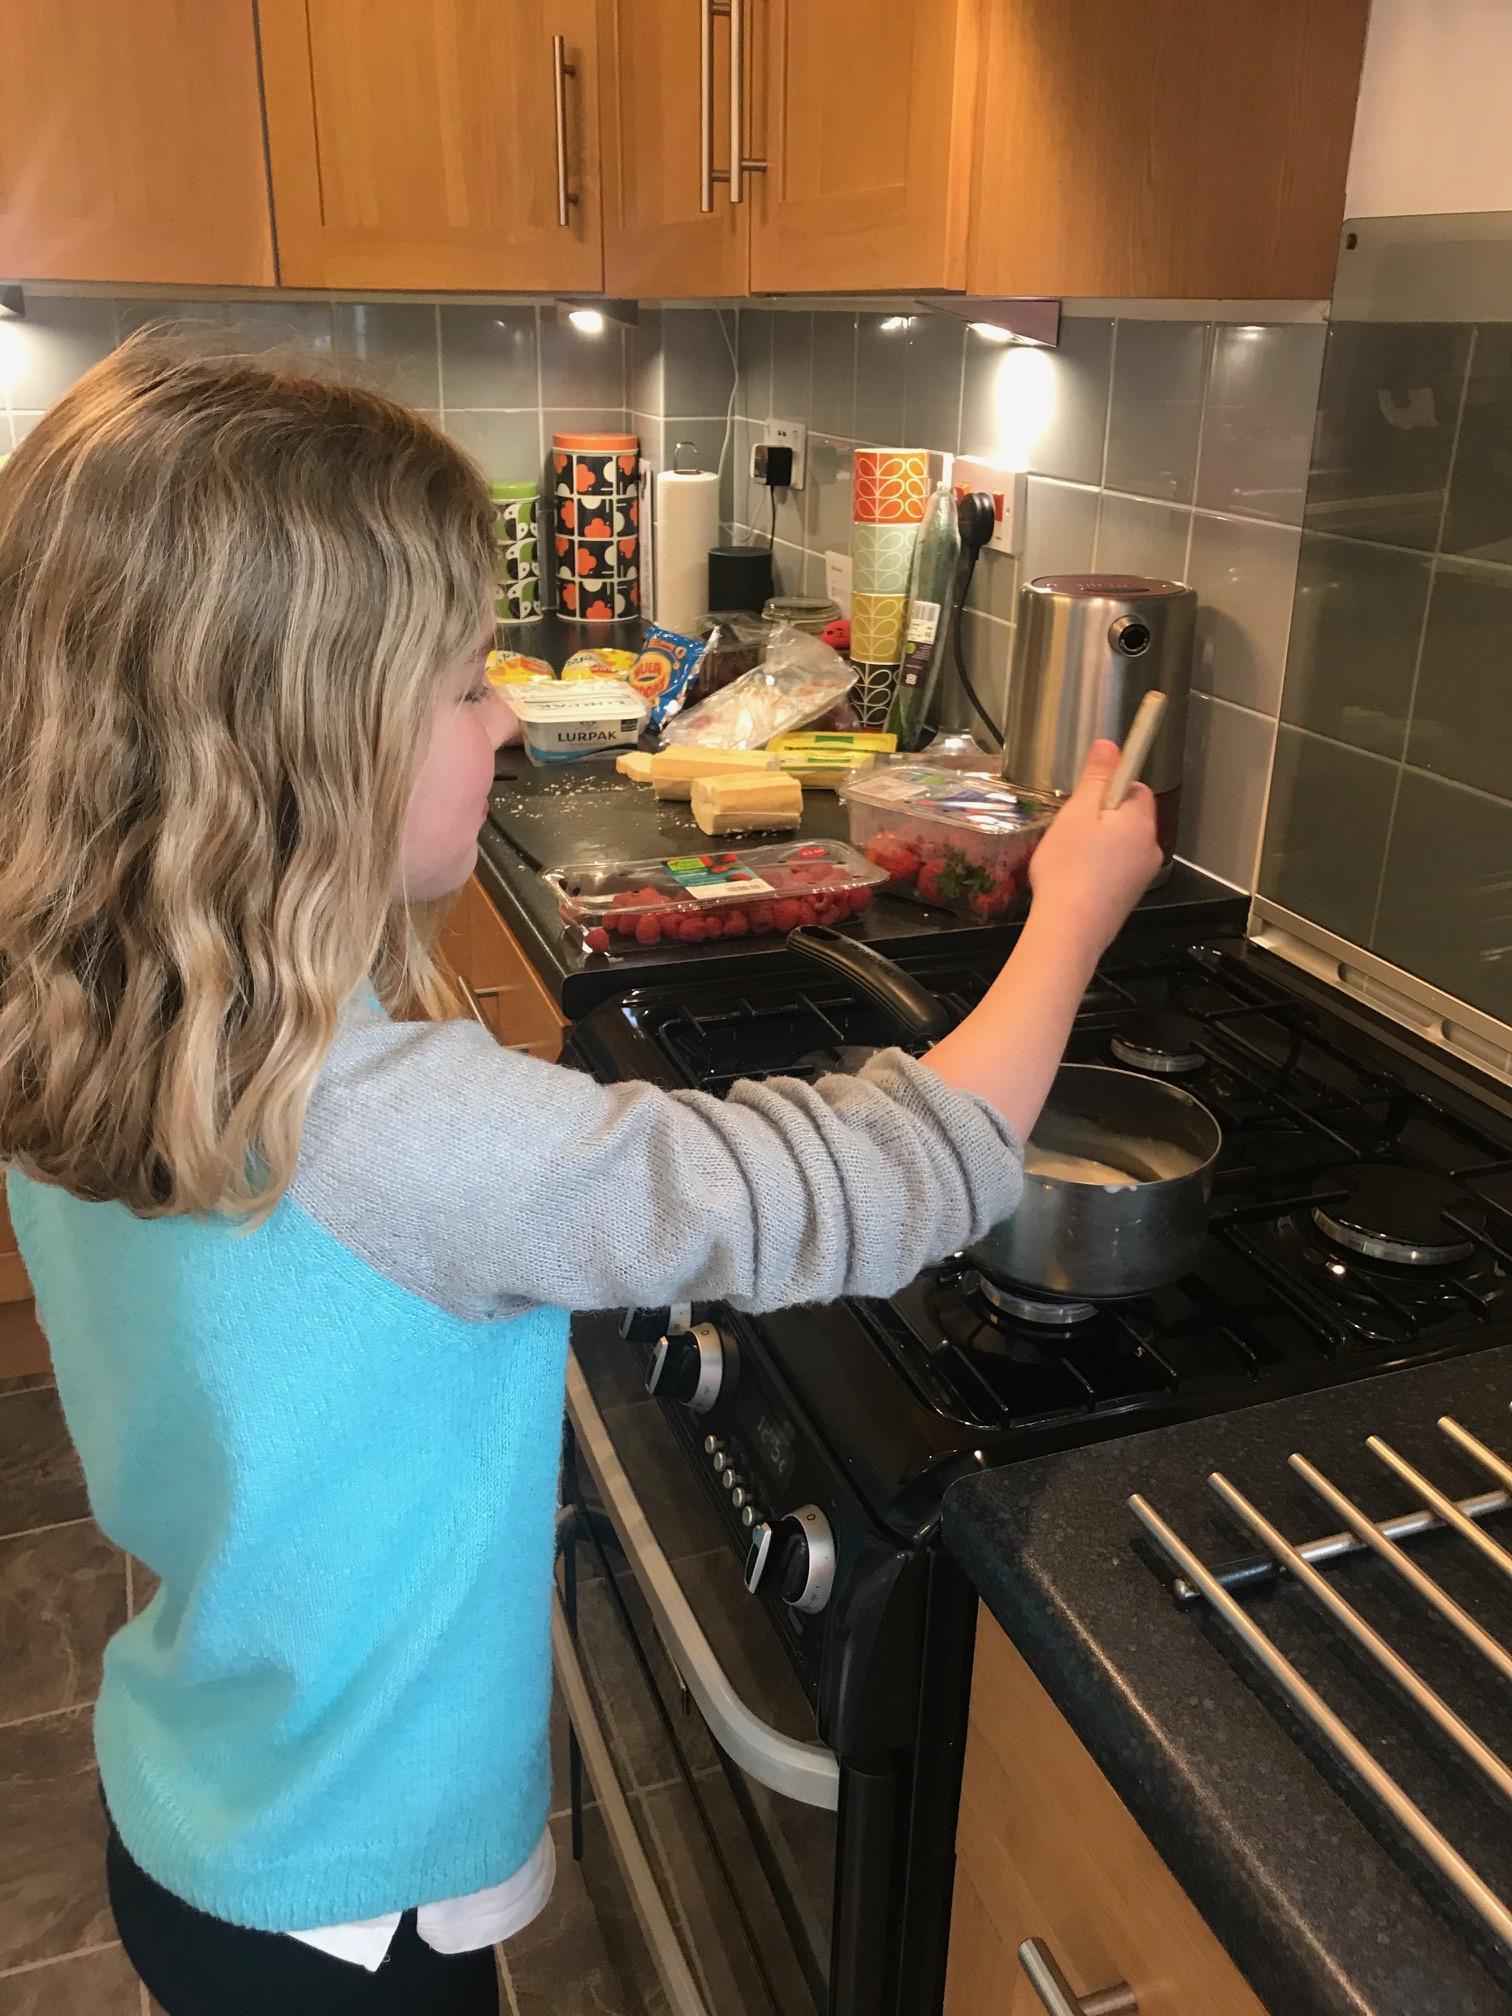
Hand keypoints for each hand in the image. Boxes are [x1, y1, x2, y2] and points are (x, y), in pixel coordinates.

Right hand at [1026, 740, 1163, 957]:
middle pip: (1128, 817)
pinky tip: (1072, 879)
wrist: (1070, 931)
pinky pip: (1115, 870)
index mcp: (1140, 822)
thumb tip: (1110, 745)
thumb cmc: (1069, 870)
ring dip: (1097, 844)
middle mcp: (1150, 848)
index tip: (1084, 798)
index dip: (1109, 787)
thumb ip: (1096, 777)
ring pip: (1121, 845)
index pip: (1136, 787)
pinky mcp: (1128, 899)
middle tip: (1069, 828)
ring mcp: (1141, 876)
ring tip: (1067, 857)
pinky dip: (1097, 869)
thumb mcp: (1077, 814)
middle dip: (1101, 817)